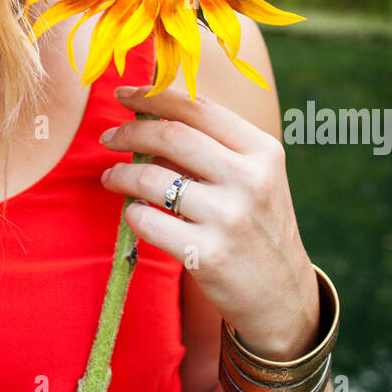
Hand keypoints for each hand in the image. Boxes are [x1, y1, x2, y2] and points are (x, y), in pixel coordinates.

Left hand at [100, 83, 321, 360]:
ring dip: (121, 174)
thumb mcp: (254, 178)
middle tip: (108, 137)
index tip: (124, 94)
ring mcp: (229, 218)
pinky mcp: (207, 255)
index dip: (153, 95)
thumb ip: (212, 146)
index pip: (198, 108)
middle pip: (171, 136)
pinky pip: (148, 221)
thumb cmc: (257, 226)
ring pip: (152, 178)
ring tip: (111, 177)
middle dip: (130, 131)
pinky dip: (131, 213)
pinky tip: (133, 214)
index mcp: (262, 150)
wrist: (283, 298)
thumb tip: (149, 113)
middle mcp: (250, 179)